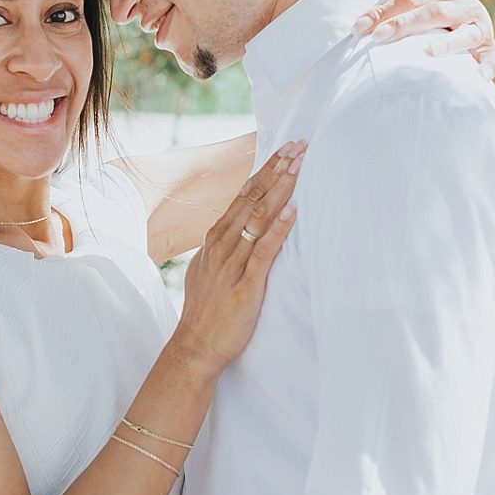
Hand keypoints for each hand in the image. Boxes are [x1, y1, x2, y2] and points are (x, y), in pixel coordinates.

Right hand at [168, 140, 302, 372]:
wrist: (195, 348)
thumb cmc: (207, 313)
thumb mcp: (210, 271)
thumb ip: (224, 249)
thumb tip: (239, 231)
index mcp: (215, 241)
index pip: (242, 197)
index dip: (264, 173)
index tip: (283, 152)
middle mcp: (222, 247)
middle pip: (251, 199)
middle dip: (276, 171)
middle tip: (298, 146)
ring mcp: (232, 265)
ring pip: (257, 219)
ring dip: (280, 190)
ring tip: (299, 166)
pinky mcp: (245, 287)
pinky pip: (263, 253)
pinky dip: (278, 230)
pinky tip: (292, 211)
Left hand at [352, 0, 494, 80]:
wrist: (460, 9)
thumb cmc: (427, 2)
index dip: (384, 10)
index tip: (359, 27)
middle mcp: (463, 3)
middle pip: (434, 12)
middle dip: (404, 24)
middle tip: (379, 37)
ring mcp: (478, 25)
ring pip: (465, 34)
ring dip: (447, 43)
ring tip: (429, 51)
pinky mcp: (488, 46)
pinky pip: (493, 57)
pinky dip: (489, 66)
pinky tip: (480, 77)